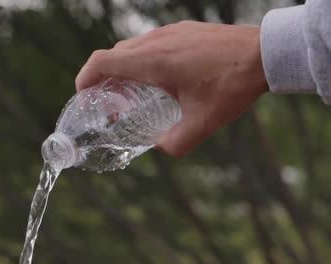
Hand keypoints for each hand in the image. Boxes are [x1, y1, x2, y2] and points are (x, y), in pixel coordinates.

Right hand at [75, 21, 267, 156]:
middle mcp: (155, 42)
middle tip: (112, 105)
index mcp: (152, 62)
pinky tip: (161, 80)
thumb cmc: (232, 85)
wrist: (265, 53)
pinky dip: (142, 62)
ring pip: (131, 49)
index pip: (101, 62)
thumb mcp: (203, 123)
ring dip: (124, 71)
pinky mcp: (182, 30)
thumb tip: (159, 148)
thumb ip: (175, 143)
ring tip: (135, 95)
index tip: (83, 96)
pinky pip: (149, 44)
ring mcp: (169, 32)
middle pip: (112, 56)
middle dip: (104, 80)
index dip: (84, 79)